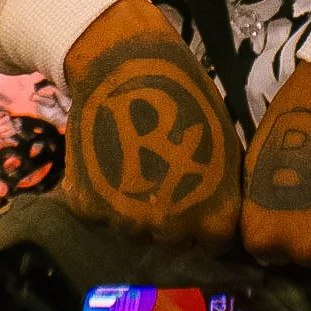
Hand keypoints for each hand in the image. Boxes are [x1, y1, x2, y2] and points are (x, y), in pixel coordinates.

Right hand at [60, 0, 242, 252]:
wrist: (126, 65)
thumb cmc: (186, 97)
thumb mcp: (222, 144)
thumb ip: (221, 187)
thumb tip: (221, 214)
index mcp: (212, 216)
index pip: (213, 244)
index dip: (206, 227)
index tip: (196, 206)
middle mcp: (171, 228)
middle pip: (170, 243)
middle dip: (169, 221)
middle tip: (160, 183)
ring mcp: (126, 221)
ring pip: (130, 231)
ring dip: (131, 210)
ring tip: (131, 168)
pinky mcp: (88, 207)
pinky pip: (96, 213)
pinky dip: (98, 195)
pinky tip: (105, 161)